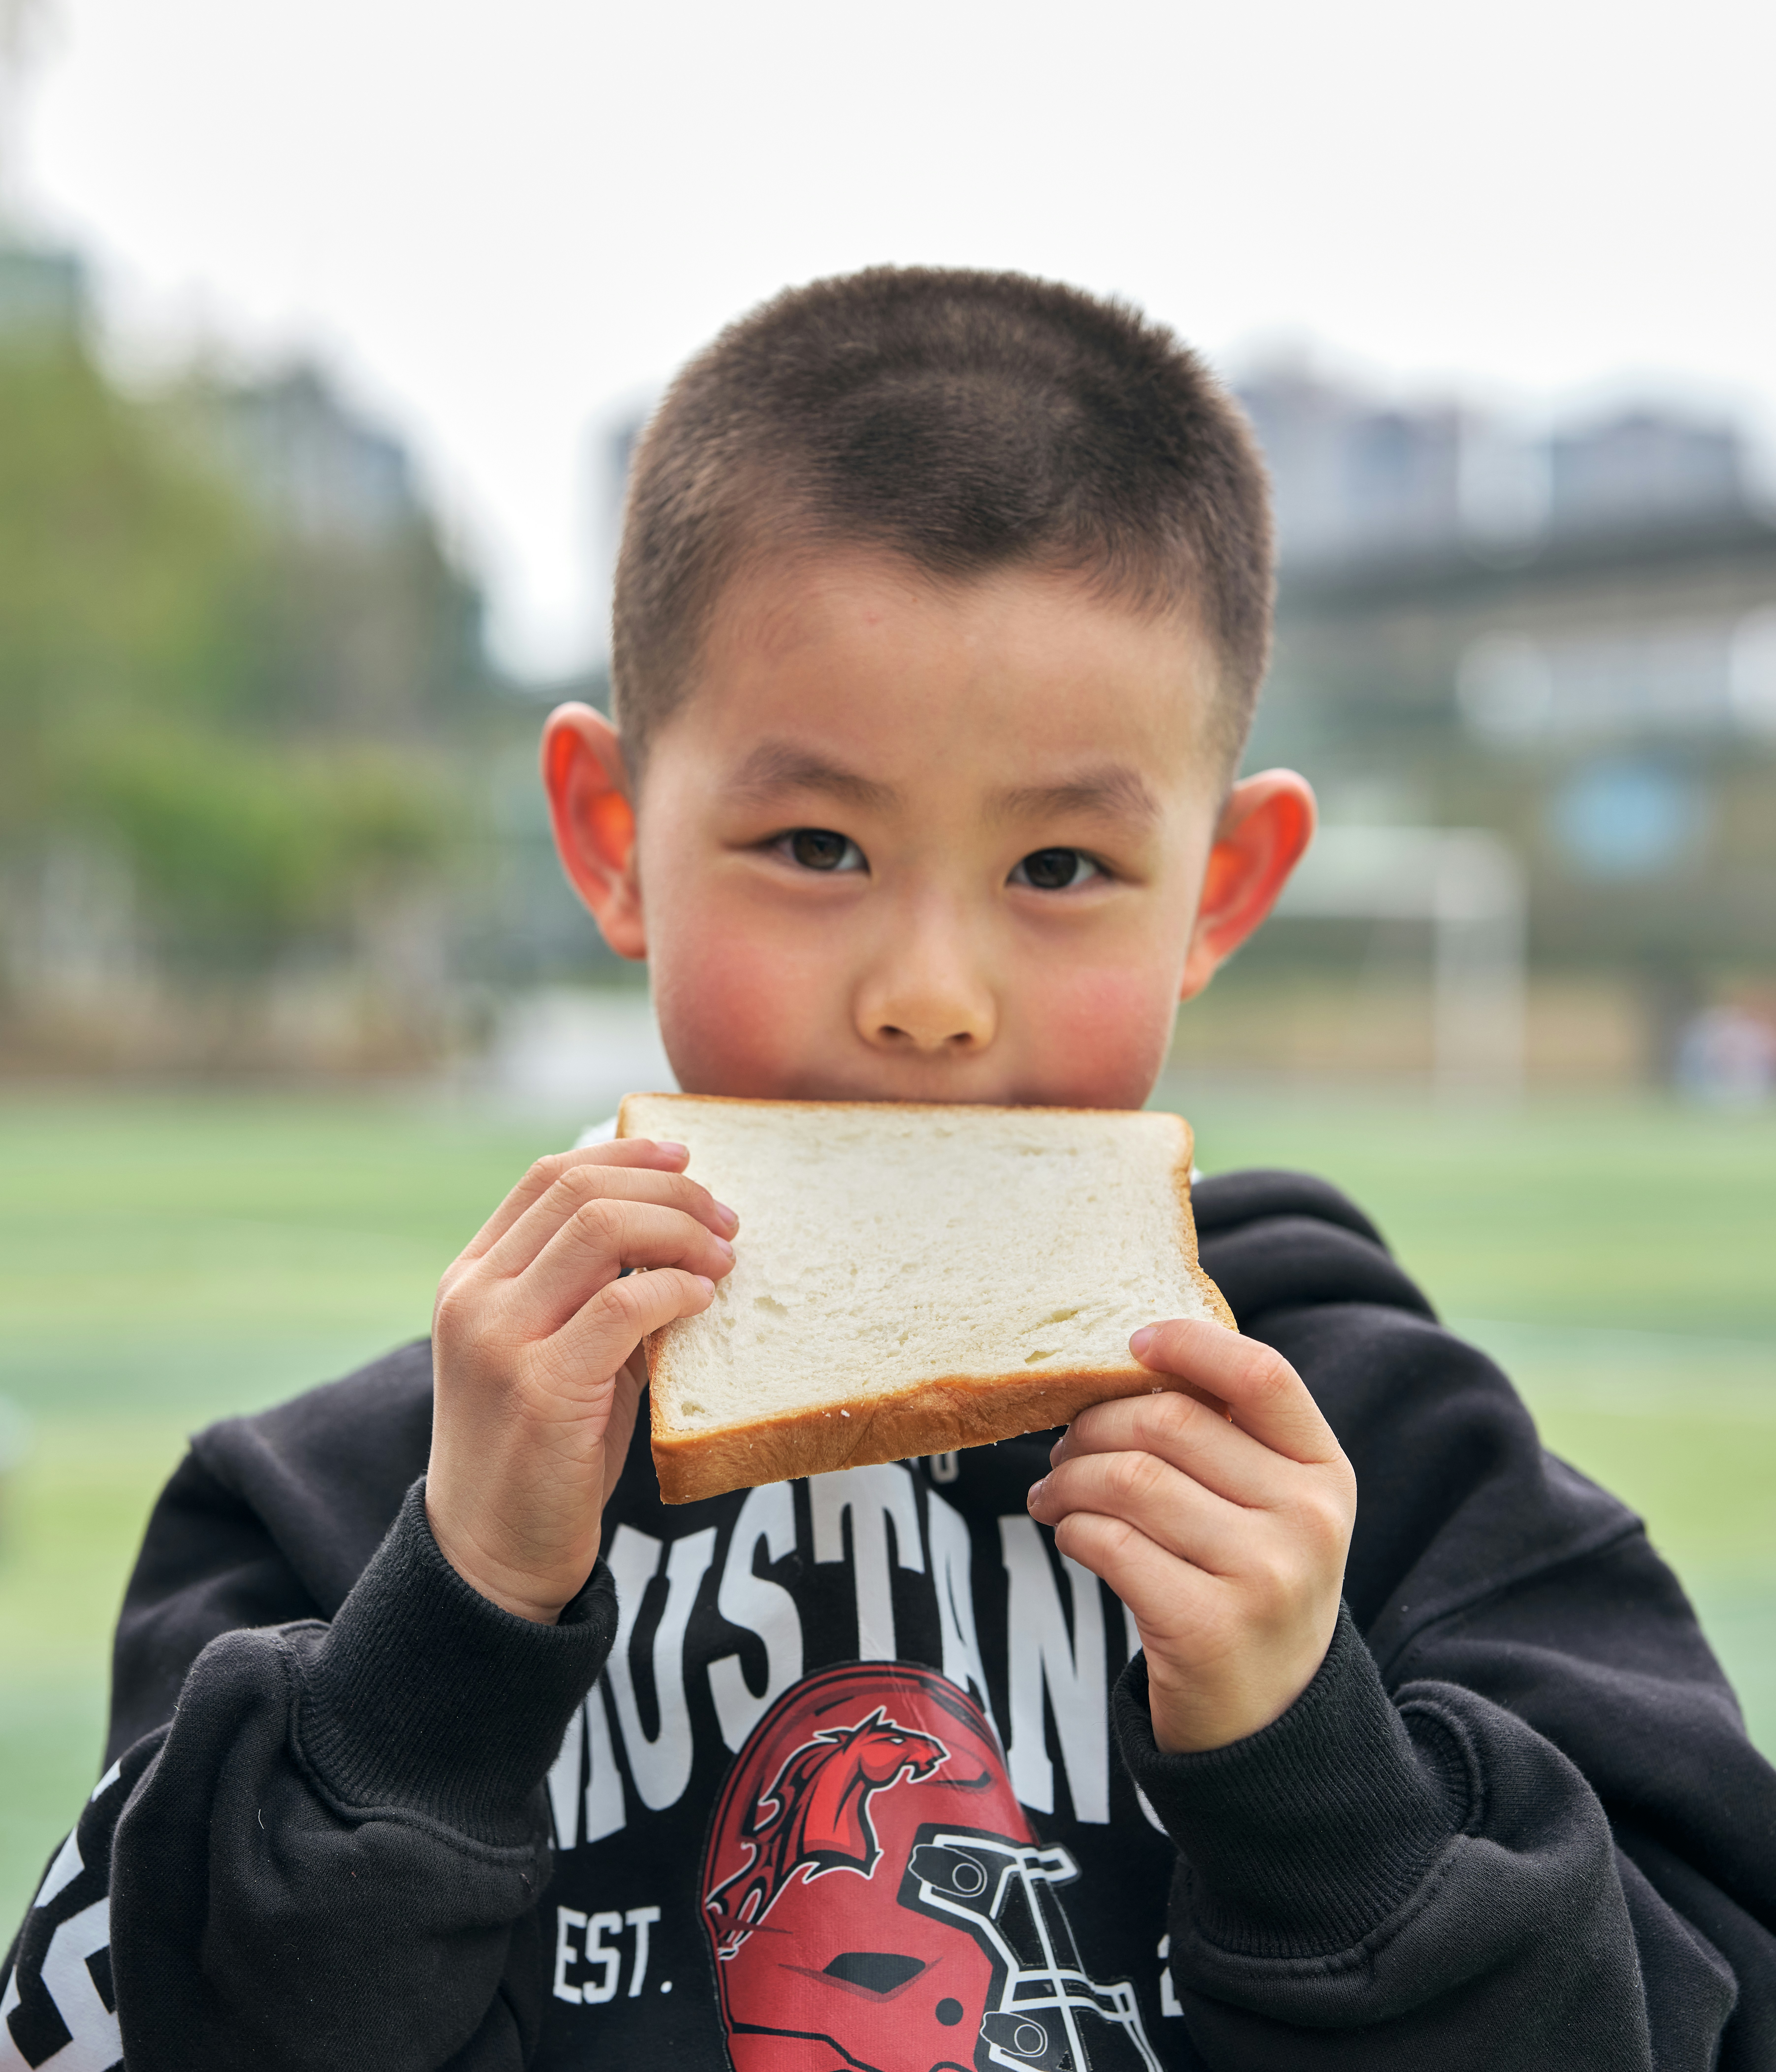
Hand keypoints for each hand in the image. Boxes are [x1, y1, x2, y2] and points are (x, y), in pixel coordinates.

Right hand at [425, 1139, 737, 1622]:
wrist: (492, 1550)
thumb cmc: (542, 1447)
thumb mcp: (555, 1348)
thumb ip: (593, 1290)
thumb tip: (677, 1231)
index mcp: (472, 1278)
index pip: (549, 1178)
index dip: (623, 1154)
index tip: (683, 1158)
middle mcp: (475, 1297)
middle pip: (581, 1192)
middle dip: (668, 1192)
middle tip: (725, 1219)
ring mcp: (499, 1340)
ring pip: (602, 1231)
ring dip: (679, 1232)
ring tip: (724, 1256)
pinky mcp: (539, 1388)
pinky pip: (624, 1305)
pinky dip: (675, 1289)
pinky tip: (703, 1301)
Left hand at [1026, 1319, 1355, 1752]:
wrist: (1269, 1718)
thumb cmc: (1247, 1584)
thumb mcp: (1269, 1506)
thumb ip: (1224, 1436)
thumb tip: (1126, 1363)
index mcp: (1324, 1473)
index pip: (1262, 1374)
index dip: (1189, 1343)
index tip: (1131, 1343)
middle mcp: (1306, 1520)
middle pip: (1170, 1422)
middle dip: (1094, 1425)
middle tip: (1062, 1447)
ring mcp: (1263, 1576)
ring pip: (1129, 1480)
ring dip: (1068, 1479)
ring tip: (1051, 1493)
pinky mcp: (1207, 1628)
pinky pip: (1109, 1544)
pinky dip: (1071, 1530)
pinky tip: (1068, 1535)